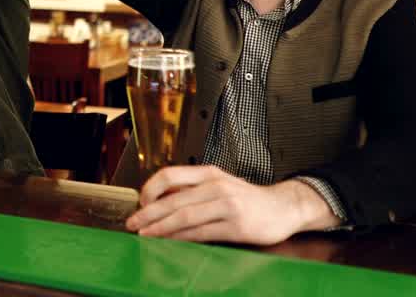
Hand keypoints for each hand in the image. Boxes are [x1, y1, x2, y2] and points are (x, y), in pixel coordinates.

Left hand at [125, 166, 337, 244]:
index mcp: (209, 173)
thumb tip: (158, 197)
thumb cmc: (246, 197)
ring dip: (161, 228)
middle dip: (148, 213)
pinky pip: (202, 233)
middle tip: (132, 223)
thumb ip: (192, 188)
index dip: (150, 189)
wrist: (283, 207)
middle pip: (173, 200)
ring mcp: (228, 206)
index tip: (139, 202)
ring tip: (146, 234)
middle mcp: (216, 186)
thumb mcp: (218, 183)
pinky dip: (182, 238)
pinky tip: (171, 242)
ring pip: (185, 217)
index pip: (170, 175)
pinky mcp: (236, 227)